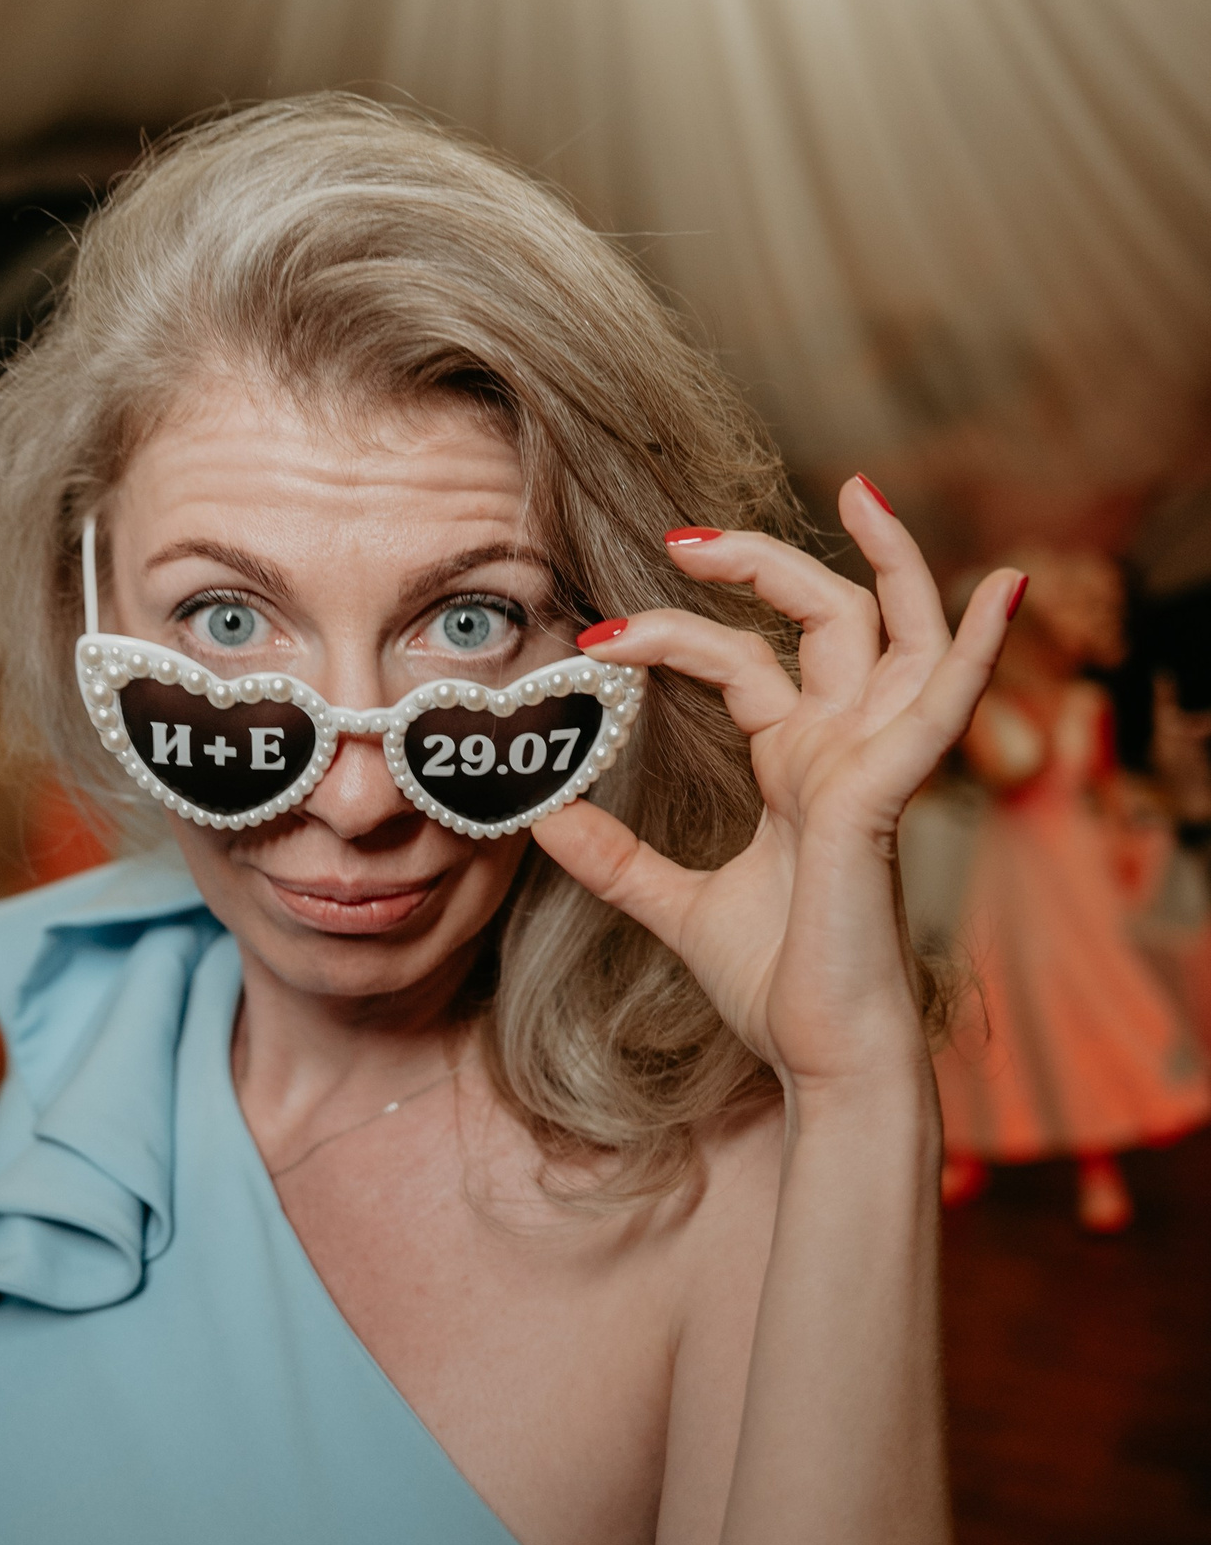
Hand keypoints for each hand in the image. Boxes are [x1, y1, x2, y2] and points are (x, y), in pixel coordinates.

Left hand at [532, 479, 1018, 1092]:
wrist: (820, 1055)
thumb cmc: (777, 986)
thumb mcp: (675, 906)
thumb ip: (616, 860)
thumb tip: (544, 819)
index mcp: (802, 763)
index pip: (744, 661)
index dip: (673, 635)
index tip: (596, 637)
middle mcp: (845, 749)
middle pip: (827, 617)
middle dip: (763, 562)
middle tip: (683, 536)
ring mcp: (875, 765)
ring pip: (900, 633)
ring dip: (888, 559)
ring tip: (860, 489)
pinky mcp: (889, 794)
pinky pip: (943, 705)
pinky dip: (978, 646)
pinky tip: (1001, 589)